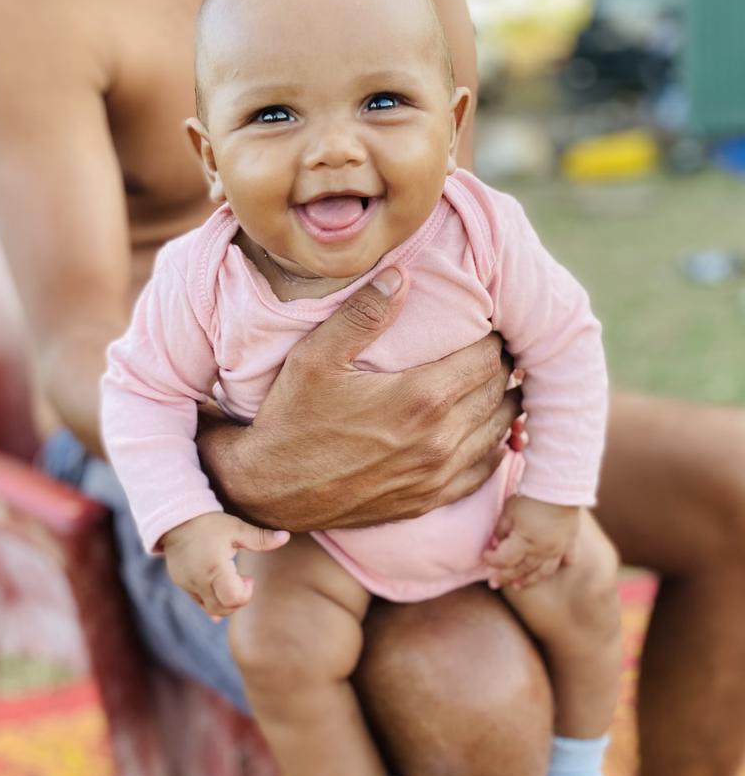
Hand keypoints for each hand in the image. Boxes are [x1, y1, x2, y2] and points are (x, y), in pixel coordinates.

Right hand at [162, 513, 289, 616]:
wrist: (176, 519)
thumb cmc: (209, 523)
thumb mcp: (236, 527)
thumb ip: (260, 538)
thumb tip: (286, 537)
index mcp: (214, 568)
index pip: (233, 598)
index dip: (246, 593)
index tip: (248, 577)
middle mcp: (198, 580)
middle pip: (223, 609)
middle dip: (238, 600)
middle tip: (241, 579)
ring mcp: (188, 585)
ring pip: (211, 609)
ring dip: (225, 601)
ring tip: (229, 579)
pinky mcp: (182, 584)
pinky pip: (199, 603)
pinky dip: (212, 600)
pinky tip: (219, 588)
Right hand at [197, 267, 522, 530]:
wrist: (272, 490)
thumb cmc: (292, 418)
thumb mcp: (317, 356)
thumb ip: (364, 314)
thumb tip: (401, 274)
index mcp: (421, 398)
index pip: (486, 359)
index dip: (493, 339)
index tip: (488, 327)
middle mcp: (440, 440)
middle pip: (498, 393)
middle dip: (501, 368)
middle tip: (496, 351)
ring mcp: (437, 476)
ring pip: (498, 433)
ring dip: (503, 405)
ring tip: (497, 385)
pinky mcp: (429, 501)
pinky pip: (483, 472)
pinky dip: (493, 448)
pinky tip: (486, 432)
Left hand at [483, 497, 579, 590]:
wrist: (559, 485)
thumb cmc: (530, 497)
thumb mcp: (508, 511)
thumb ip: (500, 530)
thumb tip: (495, 544)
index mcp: (525, 543)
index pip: (504, 559)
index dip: (492, 559)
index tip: (484, 555)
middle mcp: (542, 551)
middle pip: (521, 569)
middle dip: (505, 576)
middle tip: (494, 582)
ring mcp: (558, 549)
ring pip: (543, 571)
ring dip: (530, 579)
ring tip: (519, 585)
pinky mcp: (570, 541)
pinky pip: (567, 558)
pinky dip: (562, 563)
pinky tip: (559, 566)